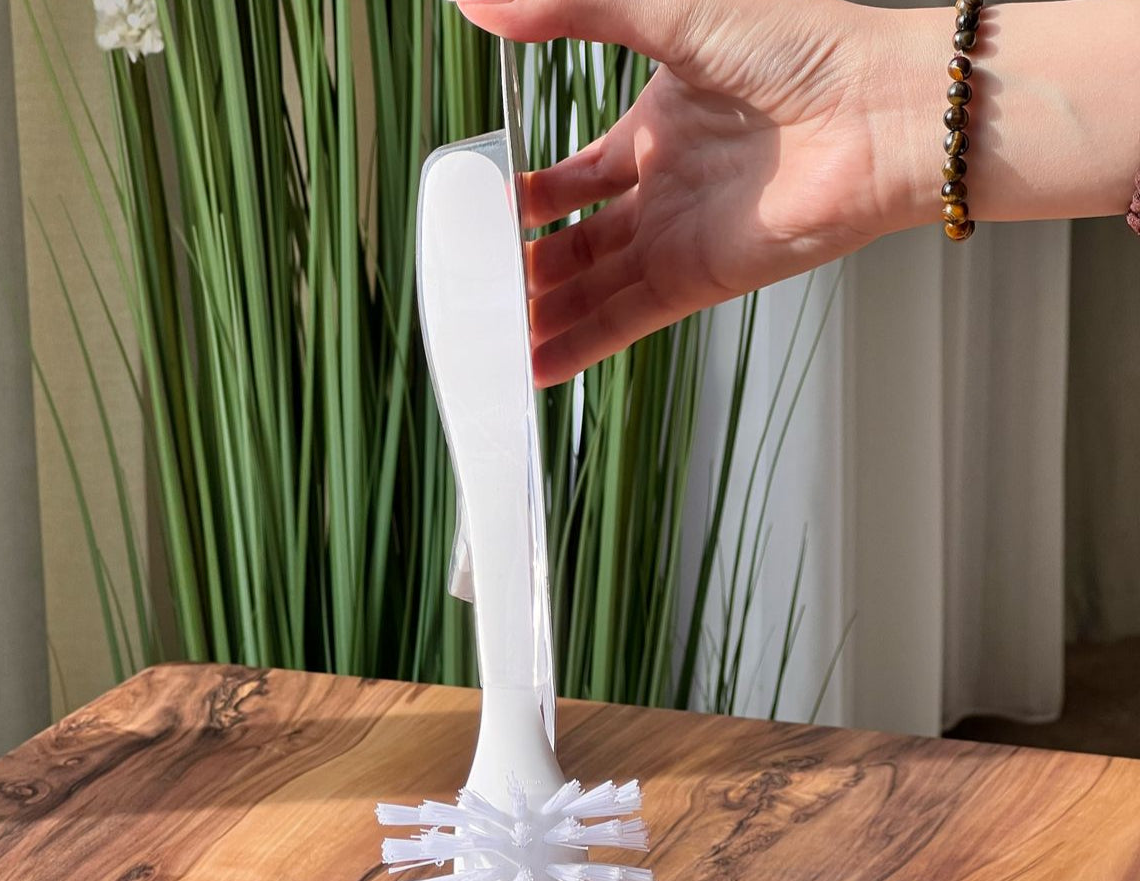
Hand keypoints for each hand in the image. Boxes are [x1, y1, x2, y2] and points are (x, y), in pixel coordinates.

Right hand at [456, 0, 917, 384]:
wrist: (880, 113)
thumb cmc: (799, 47)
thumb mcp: (667, 11)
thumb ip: (572, 9)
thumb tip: (476, 0)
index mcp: (655, 128)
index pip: (573, 178)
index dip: (527, 200)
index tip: (478, 213)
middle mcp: (664, 190)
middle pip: (577, 244)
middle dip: (526, 267)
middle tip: (475, 286)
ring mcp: (678, 239)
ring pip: (592, 289)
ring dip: (544, 315)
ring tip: (489, 335)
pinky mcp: (698, 280)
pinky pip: (624, 321)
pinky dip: (580, 349)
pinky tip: (535, 367)